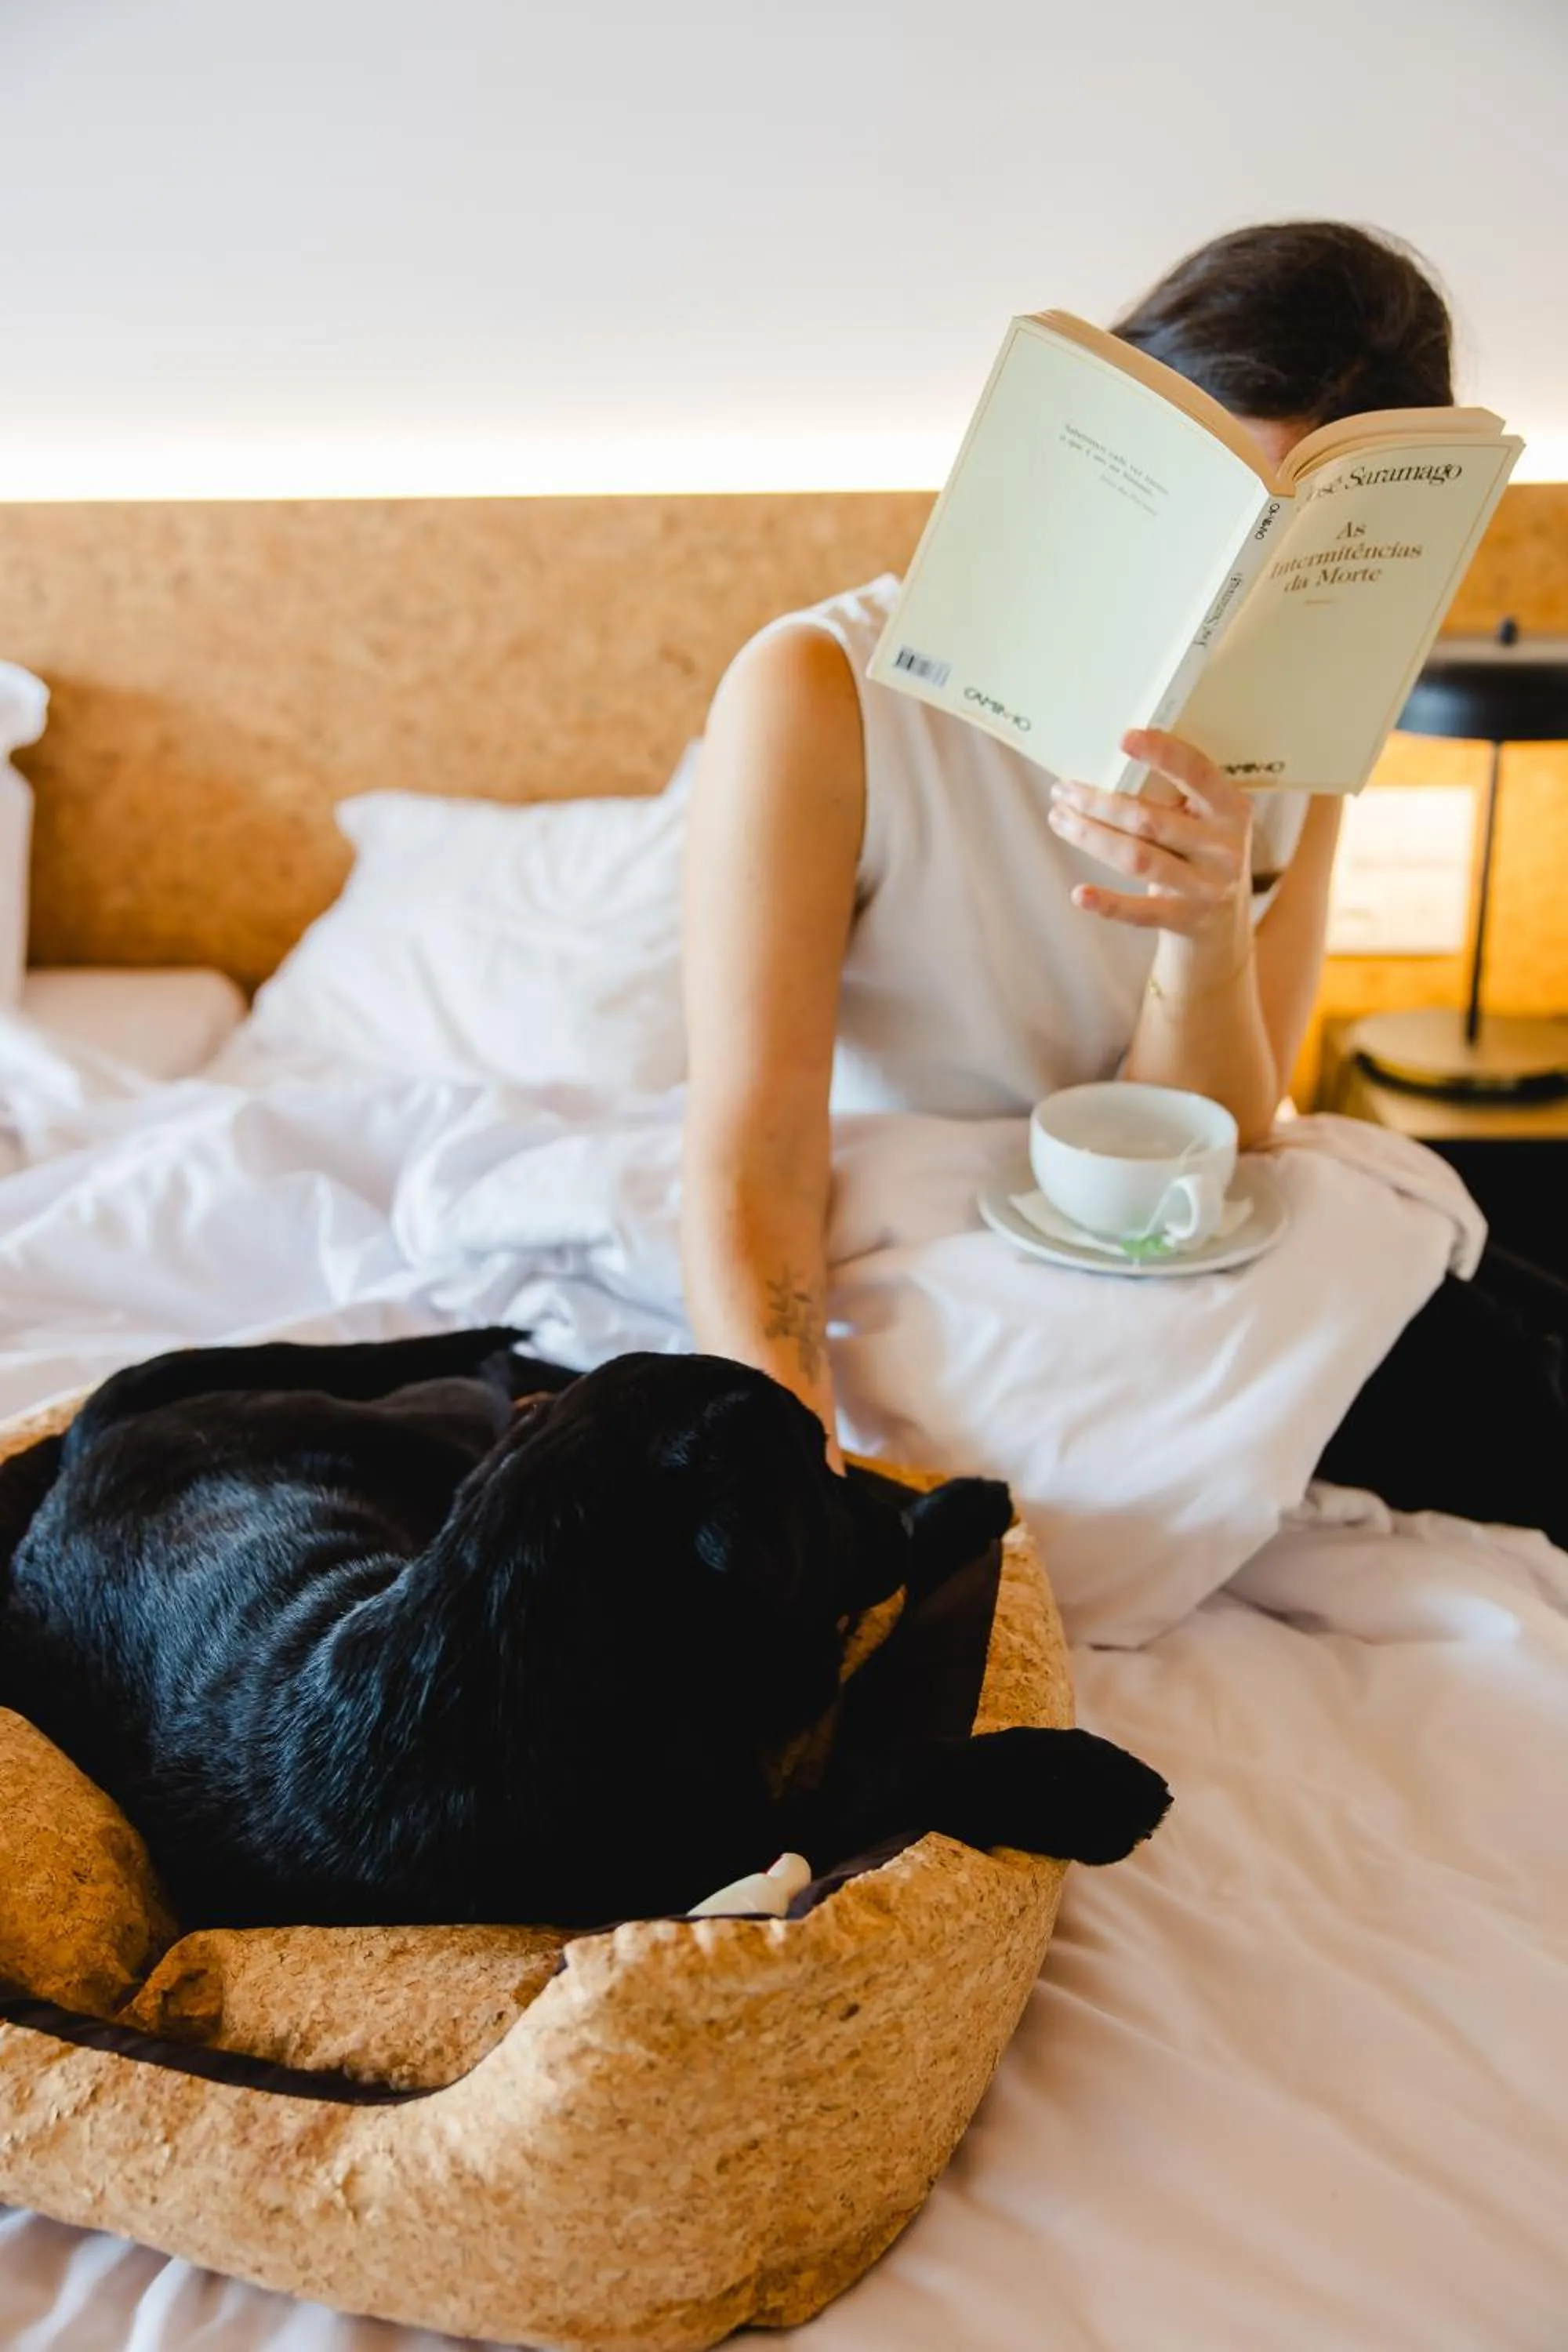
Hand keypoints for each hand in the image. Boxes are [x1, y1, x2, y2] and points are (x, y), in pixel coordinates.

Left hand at [1047, 727, 1251, 946]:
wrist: (1224, 925)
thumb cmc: (1199, 857)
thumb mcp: (1204, 823)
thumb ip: (1172, 799)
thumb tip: (1104, 769)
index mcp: (1230, 808)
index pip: (1197, 773)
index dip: (1162, 754)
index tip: (1124, 737)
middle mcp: (1223, 846)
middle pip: (1150, 819)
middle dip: (1099, 802)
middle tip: (1063, 789)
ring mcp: (1207, 887)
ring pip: (1138, 859)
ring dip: (1091, 837)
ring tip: (1059, 819)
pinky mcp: (1186, 920)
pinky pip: (1141, 912)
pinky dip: (1108, 903)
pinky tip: (1079, 893)